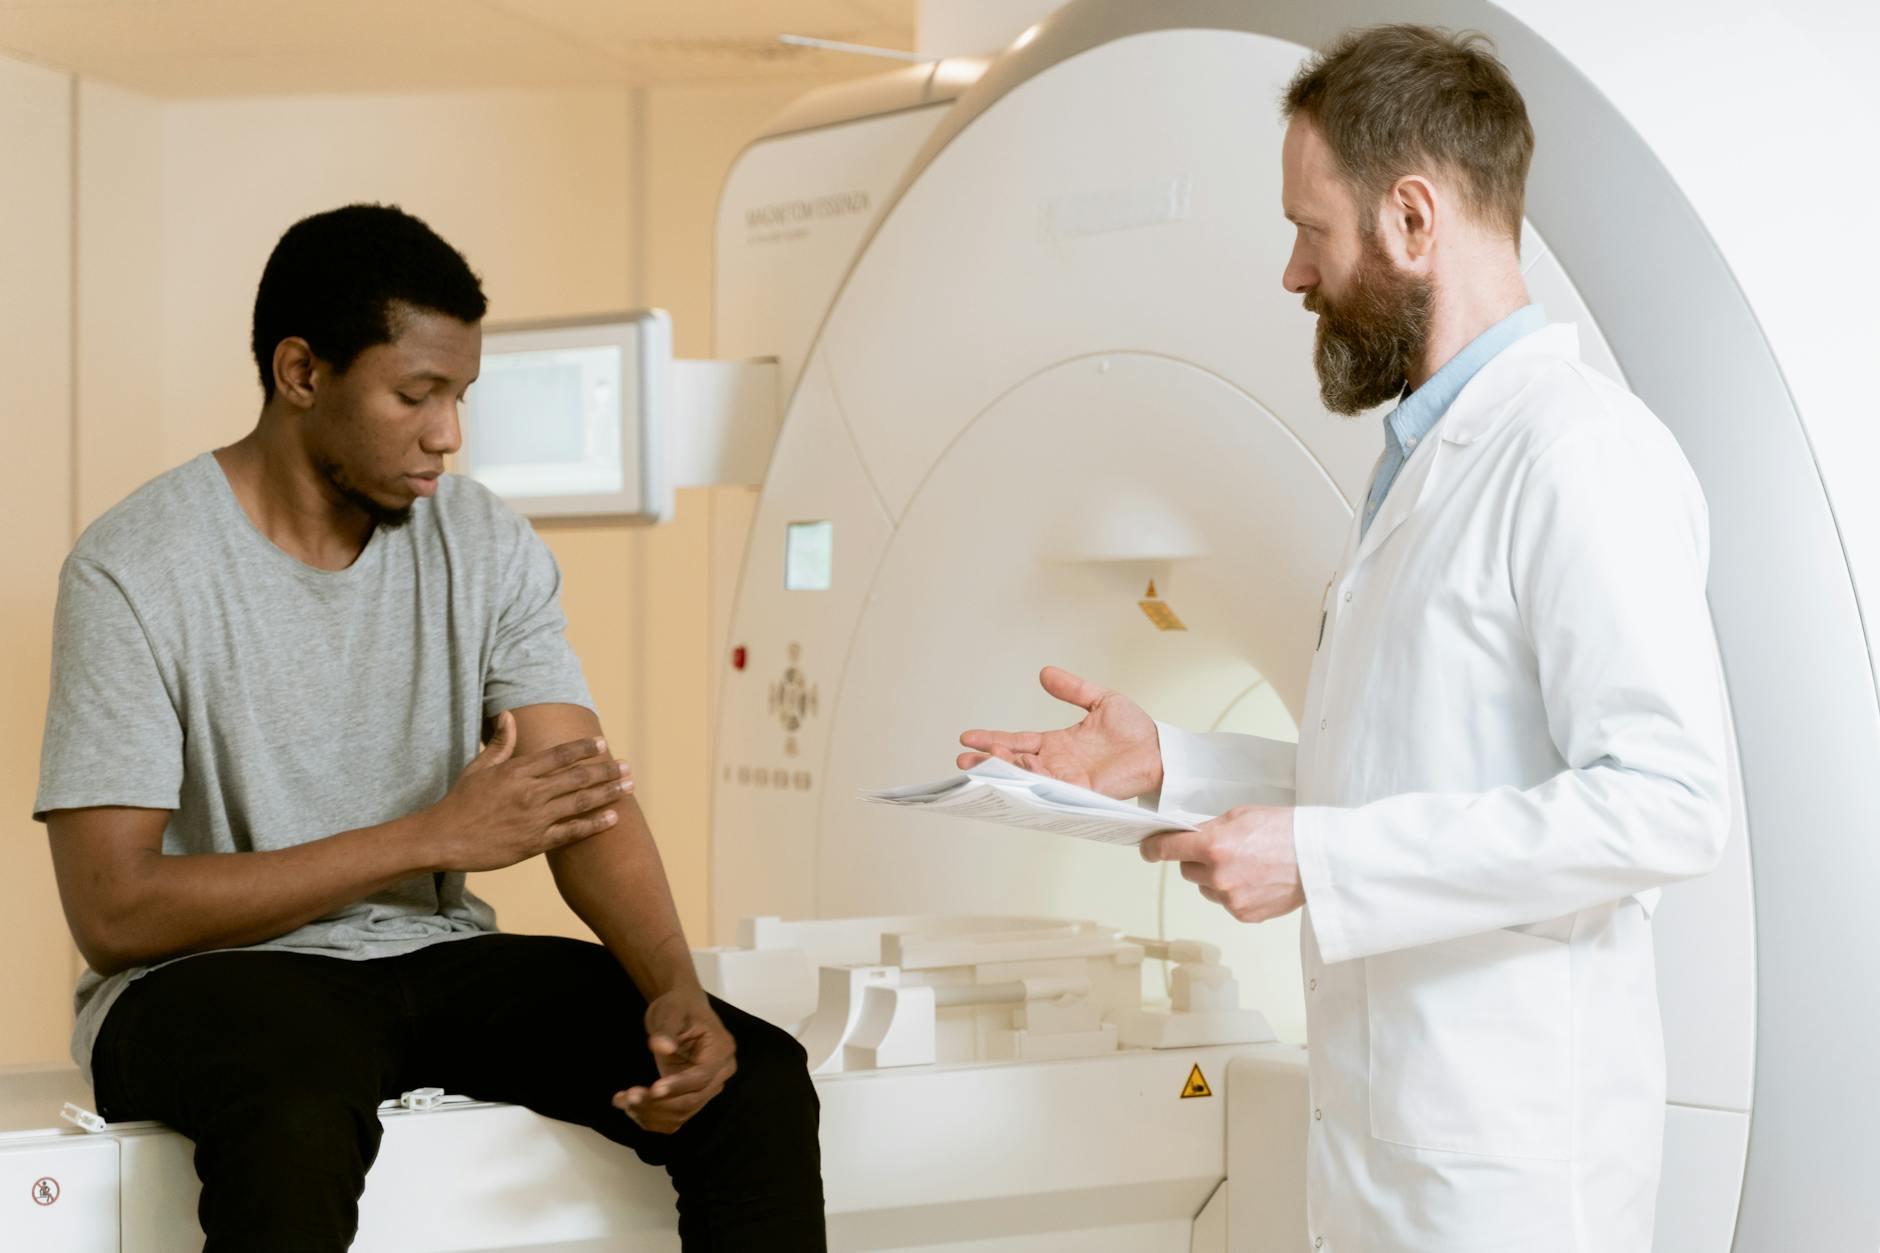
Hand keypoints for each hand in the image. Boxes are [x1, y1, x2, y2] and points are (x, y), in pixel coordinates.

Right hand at [424, 710, 633, 871]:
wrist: (443, 838)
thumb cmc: (460, 802)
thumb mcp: (478, 768)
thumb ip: (499, 744)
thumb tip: (509, 715)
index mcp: (517, 771)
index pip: (559, 754)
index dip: (584, 748)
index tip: (603, 744)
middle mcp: (530, 792)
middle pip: (577, 777)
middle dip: (606, 770)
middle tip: (627, 766)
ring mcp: (534, 818)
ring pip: (580, 803)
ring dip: (608, 793)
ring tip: (629, 786)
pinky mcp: (534, 843)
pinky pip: (571, 833)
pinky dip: (594, 824)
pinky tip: (613, 818)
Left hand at [614, 989, 736, 1134]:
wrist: (680, 1010)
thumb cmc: (678, 1006)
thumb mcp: (669, 1011)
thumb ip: (666, 1030)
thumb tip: (662, 1047)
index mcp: (721, 1051)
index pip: (701, 1077)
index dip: (678, 1086)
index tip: (652, 1089)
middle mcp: (719, 1075)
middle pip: (691, 1101)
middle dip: (658, 1104)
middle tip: (627, 1097)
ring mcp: (706, 1089)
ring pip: (681, 1114)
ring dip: (650, 1113)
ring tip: (622, 1100)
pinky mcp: (691, 1097)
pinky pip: (674, 1118)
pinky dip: (651, 1118)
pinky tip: (631, 1107)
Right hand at [958, 666, 1162, 799]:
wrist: (1160, 749)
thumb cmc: (1135, 730)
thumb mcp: (1099, 700)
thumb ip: (1072, 688)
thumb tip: (1044, 673)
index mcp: (1057, 744)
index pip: (1017, 741)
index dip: (993, 739)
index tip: (968, 737)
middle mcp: (1057, 763)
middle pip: (1014, 762)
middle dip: (988, 761)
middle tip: (963, 760)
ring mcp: (1067, 778)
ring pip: (1027, 776)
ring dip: (1004, 769)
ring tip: (982, 762)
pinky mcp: (1082, 789)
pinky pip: (1052, 786)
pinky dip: (1033, 779)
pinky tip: (1017, 769)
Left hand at [1140, 806, 1303, 923]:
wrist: (1321, 859)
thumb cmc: (1286, 830)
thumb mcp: (1241, 815)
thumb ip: (1210, 828)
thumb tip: (1188, 836)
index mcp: (1214, 846)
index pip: (1167, 849)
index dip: (1153, 848)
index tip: (1147, 848)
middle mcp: (1218, 876)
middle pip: (1185, 870)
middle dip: (1195, 859)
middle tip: (1220, 850)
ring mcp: (1230, 899)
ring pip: (1205, 887)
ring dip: (1214, 877)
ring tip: (1246, 865)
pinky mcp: (1243, 914)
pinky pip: (1225, 902)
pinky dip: (1233, 892)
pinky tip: (1255, 880)